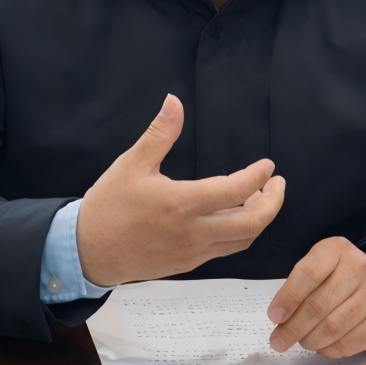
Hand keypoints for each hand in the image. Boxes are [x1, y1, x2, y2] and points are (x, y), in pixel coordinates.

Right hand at [75, 93, 285, 286]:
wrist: (88, 252)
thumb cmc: (109, 206)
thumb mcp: (131, 163)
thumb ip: (160, 133)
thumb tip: (174, 101)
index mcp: (182, 204)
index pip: (236, 191)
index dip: (258, 178)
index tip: (268, 166)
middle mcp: (194, 232)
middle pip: (252, 224)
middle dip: (273, 204)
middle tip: (277, 184)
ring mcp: (193, 252)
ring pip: (241, 241)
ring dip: (259, 220)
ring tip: (261, 198)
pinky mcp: (188, 264)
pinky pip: (224, 250)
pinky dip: (240, 233)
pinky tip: (234, 216)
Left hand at [267, 237, 365, 358]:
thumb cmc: (344, 279)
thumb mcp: (323, 267)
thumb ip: (301, 285)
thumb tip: (279, 317)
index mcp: (338, 250)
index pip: (309, 273)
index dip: (288, 297)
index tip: (274, 316)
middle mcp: (360, 269)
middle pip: (319, 305)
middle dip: (294, 327)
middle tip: (278, 340)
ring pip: (332, 327)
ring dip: (310, 340)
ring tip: (301, 342)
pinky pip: (347, 344)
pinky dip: (328, 349)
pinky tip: (321, 346)